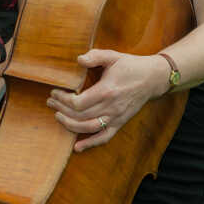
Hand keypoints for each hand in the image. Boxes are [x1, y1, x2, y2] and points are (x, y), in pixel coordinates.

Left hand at [45, 49, 169, 151]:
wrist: (152, 78)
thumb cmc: (129, 66)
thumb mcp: (112, 56)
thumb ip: (95, 56)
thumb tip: (78, 59)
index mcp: (107, 91)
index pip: (78, 103)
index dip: (63, 100)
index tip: (54, 92)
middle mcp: (111, 107)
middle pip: (80, 116)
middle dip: (61, 110)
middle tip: (50, 103)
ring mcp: (116, 117)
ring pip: (89, 129)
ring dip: (70, 126)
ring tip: (57, 117)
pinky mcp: (120, 123)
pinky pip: (104, 137)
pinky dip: (90, 144)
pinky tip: (77, 147)